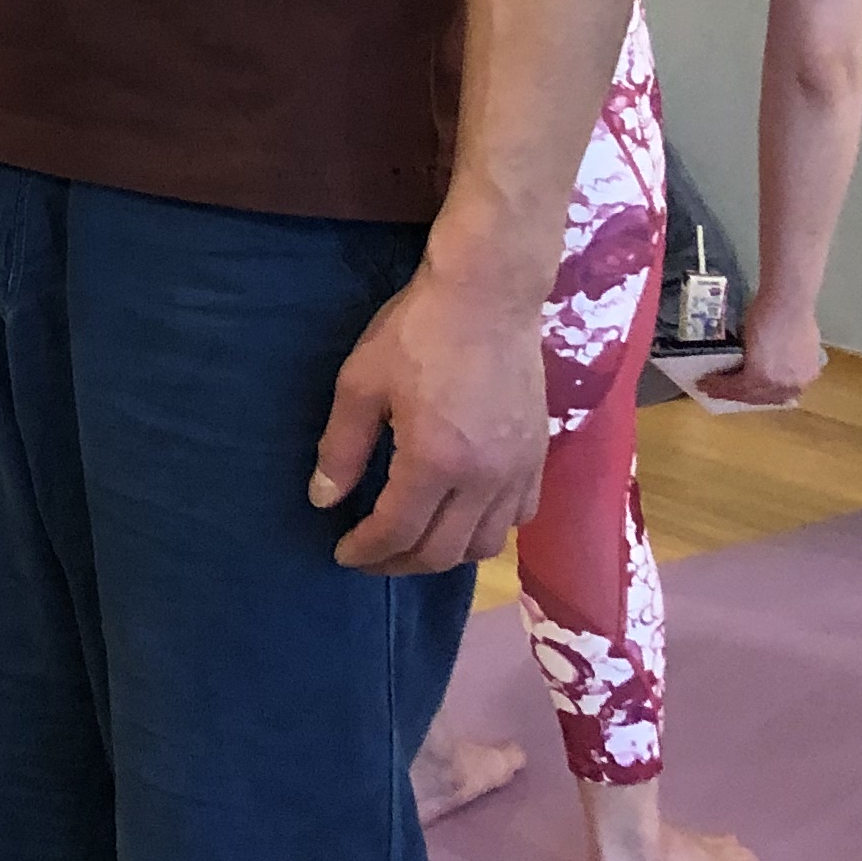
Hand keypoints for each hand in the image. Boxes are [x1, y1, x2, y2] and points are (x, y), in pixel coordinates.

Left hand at [310, 262, 548, 574]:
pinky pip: (519, 517)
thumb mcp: (361, 384)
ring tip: (412, 543)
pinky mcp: (539, 456)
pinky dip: (487, 530)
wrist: (488, 297)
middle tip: (370, 557)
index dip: (366, 551)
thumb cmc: (415, 334)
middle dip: (399, 563)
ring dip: (445, 555)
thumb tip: (323, 500)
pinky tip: (462, 517)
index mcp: (434, 463)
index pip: (397, 532)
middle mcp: (483, 480)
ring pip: (485, 544)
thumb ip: (342, 448)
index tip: (342, 554)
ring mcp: (518, 471)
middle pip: (442, 552)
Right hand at [693, 304, 823, 406]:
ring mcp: (777, 382)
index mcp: (805, 376)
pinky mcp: (759, 376)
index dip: (757, 394)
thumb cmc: (791, 312)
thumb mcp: (791, 340)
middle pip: (762, 398)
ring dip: (725, 391)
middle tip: (720, 392)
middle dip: (739, 395)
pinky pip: (736, 386)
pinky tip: (707, 382)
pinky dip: (720, 385)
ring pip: (747, 394)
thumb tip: (767, 358)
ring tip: (708, 387)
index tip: (742, 392)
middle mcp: (794, 385)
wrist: (787, 303)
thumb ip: (783, 356)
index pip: (779, 393)